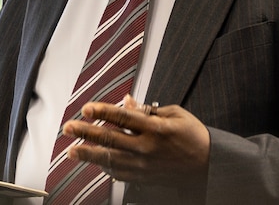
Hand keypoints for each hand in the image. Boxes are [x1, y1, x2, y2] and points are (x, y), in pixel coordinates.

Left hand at [62, 95, 210, 186]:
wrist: (209, 164)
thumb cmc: (193, 136)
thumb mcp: (173, 114)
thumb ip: (146, 109)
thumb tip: (126, 101)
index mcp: (155, 128)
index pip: (123, 117)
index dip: (102, 112)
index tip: (86, 108)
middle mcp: (147, 148)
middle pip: (110, 139)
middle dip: (86, 133)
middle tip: (69, 128)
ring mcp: (145, 166)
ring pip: (110, 160)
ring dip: (89, 155)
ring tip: (72, 150)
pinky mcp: (145, 178)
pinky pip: (119, 174)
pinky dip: (105, 167)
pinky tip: (94, 161)